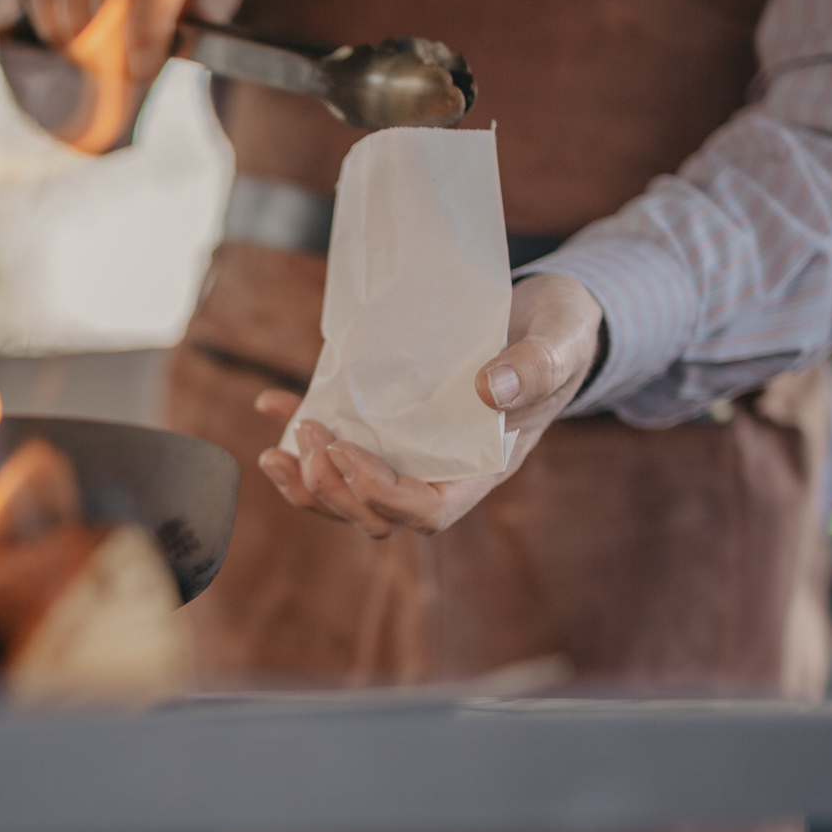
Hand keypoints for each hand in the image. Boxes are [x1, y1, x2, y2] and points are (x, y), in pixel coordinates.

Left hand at [255, 272, 604, 537]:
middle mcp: (439, 469)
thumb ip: (535, 367)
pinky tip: (270, 404)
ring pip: (348, 493)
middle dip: (334, 491)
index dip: (380, 495)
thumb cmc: (560, 337)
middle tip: (314, 438)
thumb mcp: (560, 344)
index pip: (424, 511)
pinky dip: (298, 426)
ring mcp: (409, 449)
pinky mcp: (387, 419)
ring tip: (275, 452)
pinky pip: (337, 440)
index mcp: (480, 469)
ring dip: (307, 481)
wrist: (546, 317)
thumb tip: (489, 388)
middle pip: (375, 514)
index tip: (349, 453)